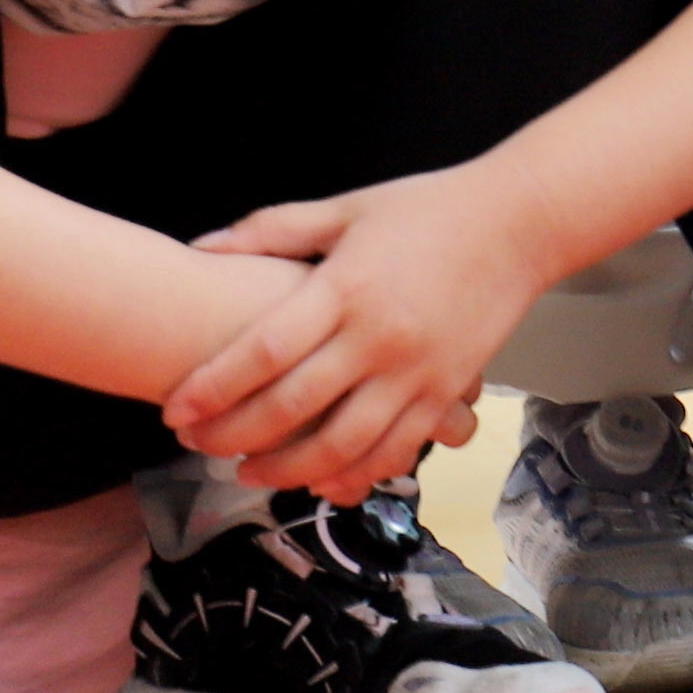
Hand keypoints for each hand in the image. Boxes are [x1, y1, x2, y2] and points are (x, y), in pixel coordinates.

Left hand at [176, 167, 541, 496]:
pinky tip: (321, 482)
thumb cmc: (429, 210)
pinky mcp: (445, 391)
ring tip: (247, 471)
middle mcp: (379, 337)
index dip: (214, 386)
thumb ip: (273, 230)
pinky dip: (354, 476)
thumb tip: (204, 248)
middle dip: (233, 435)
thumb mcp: (346, 209)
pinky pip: (395, 450)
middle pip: (292, 406)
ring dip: (287, 469)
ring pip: (341, 445)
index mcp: (346, 288)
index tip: (174, 409)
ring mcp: (416, 371)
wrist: (519, 223)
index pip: (264, 350)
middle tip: (195, 444)